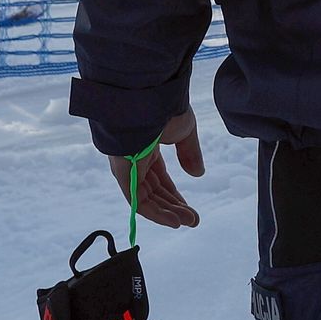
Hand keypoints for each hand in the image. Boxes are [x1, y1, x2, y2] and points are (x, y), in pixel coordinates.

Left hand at [107, 109, 203, 228]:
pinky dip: (155, 213)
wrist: (148, 97)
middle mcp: (135, 158)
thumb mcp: (184, 131)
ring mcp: (127, 166)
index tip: (190, 208)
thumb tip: (197, 174)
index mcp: (147, 146)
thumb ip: (190, 153)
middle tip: (193, 220)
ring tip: (189, 222)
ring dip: (168, 213)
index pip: (159, 177)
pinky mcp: (122, 172)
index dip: (174, 194)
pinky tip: (174, 221)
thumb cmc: (165, 108)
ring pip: (146, 198)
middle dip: (174, 207)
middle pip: (154, 190)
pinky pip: (137, 200)